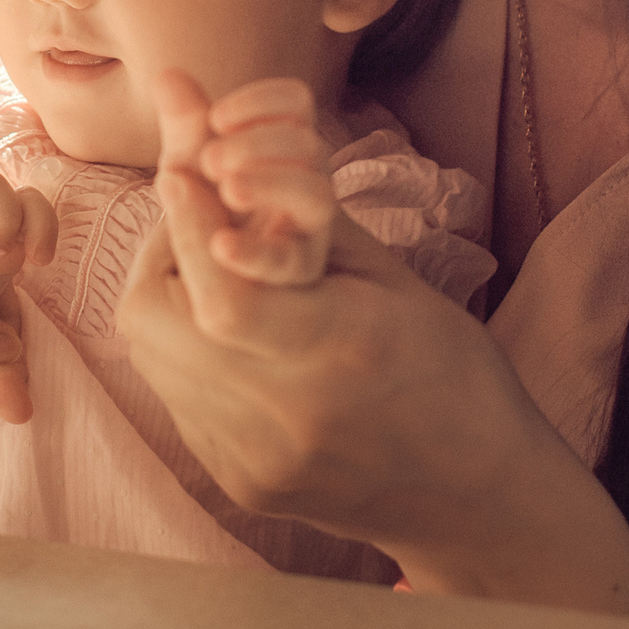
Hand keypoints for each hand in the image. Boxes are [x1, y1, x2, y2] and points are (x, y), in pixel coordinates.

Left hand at [120, 72, 628, 615]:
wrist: (477, 499)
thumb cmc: (449, 368)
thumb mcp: (391, 278)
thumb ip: (298, 210)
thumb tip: (214, 129)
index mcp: (343, 351)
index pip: (223, 295)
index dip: (185, 224)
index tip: (177, 167)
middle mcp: (285, 415)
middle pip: (155, 321)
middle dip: (160, 249)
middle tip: (193, 214)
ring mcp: (252, 459)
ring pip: (150, 356)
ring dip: (164, 295)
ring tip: (210, 267)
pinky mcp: (236, 485)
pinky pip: (174, 395)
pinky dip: (183, 347)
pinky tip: (227, 332)